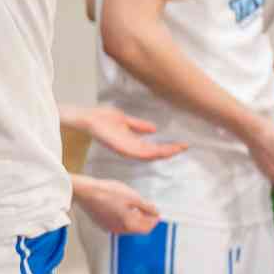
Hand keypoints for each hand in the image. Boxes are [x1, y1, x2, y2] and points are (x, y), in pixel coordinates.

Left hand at [65, 105, 187, 162]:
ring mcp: (127, 150)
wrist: (88, 119)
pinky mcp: (123, 149)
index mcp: (132, 143)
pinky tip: (163, 150)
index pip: (154, 147)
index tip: (182, 144)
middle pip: (156, 153)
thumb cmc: (102, 119)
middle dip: (171, 151)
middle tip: (185, 147)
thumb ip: (139, 126)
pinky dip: (153, 152)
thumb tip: (154, 129)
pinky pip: (141, 153)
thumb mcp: (125, 121)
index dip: (169, 147)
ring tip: (179, 148)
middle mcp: (131, 149)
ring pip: (151, 155)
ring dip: (165, 152)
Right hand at [72, 175, 161, 235]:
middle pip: (137, 229)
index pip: (146, 228)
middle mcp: (119, 230)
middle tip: (147, 209)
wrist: (85, 192)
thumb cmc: (108, 192)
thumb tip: (156, 213)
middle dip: (144, 220)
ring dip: (134, 219)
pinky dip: (123, 218)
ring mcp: (109, 228)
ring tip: (135, 207)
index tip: (157, 213)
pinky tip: (121, 207)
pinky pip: (117, 224)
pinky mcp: (101, 223)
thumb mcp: (132, 196)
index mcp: (129, 225)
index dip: (154, 221)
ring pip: (127, 227)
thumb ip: (146, 206)